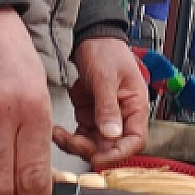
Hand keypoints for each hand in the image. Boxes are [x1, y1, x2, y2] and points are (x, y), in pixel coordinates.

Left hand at [53, 36, 147, 167]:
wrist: (90, 36)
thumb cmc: (106, 50)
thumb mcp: (106, 77)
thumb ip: (108, 107)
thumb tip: (111, 134)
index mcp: (135, 106)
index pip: (135, 140)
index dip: (119, 154)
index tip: (99, 158)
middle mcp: (122, 115)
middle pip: (112, 147)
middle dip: (92, 150)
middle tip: (72, 142)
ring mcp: (105, 117)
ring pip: (95, 145)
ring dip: (77, 145)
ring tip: (60, 135)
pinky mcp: (89, 115)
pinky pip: (82, 136)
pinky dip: (69, 138)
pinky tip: (58, 132)